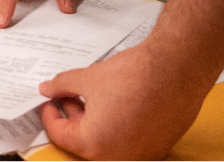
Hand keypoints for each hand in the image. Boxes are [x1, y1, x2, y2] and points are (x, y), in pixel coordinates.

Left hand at [38, 36, 210, 159]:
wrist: (175, 71)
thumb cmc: (134, 76)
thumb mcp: (87, 78)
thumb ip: (62, 85)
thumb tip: (47, 89)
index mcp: (95, 145)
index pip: (61, 136)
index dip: (50, 114)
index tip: (48, 101)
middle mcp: (118, 158)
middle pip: (83, 142)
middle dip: (72, 117)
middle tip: (66, 94)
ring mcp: (140, 156)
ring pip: (106, 142)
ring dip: (93, 121)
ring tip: (89, 95)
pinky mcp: (156, 148)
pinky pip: (127, 141)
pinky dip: (115, 126)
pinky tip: (113, 103)